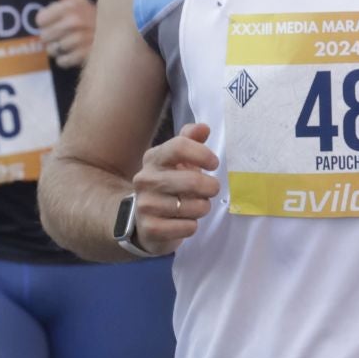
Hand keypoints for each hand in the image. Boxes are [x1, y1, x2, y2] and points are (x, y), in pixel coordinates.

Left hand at [36, 0, 96, 68]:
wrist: (120, 33)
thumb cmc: (93, 15)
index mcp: (71, 6)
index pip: (39, 20)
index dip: (46, 22)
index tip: (58, 22)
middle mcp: (74, 21)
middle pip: (44, 36)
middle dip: (52, 37)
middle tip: (67, 35)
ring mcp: (79, 39)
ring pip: (52, 50)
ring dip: (59, 50)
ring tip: (72, 44)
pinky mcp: (84, 56)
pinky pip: (61, 61)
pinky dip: (66, 60)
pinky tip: (76, 53)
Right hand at [130, 124, 220, 254]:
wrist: (144, 220)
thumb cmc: (170, 185)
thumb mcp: (179, 160)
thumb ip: (190, 140)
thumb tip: (203, 128)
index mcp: (153, 158)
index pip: (179, 147)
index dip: (202, 154)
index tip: (214, 163)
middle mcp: (144, 180)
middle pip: (191, 180)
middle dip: (210, 187)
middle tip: (211, 190)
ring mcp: (145, 205)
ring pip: (193, 206)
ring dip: (202, 208)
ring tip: (196, 206)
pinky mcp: (150, 229)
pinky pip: (187, 227)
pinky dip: (192, 225)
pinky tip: (184, 222)